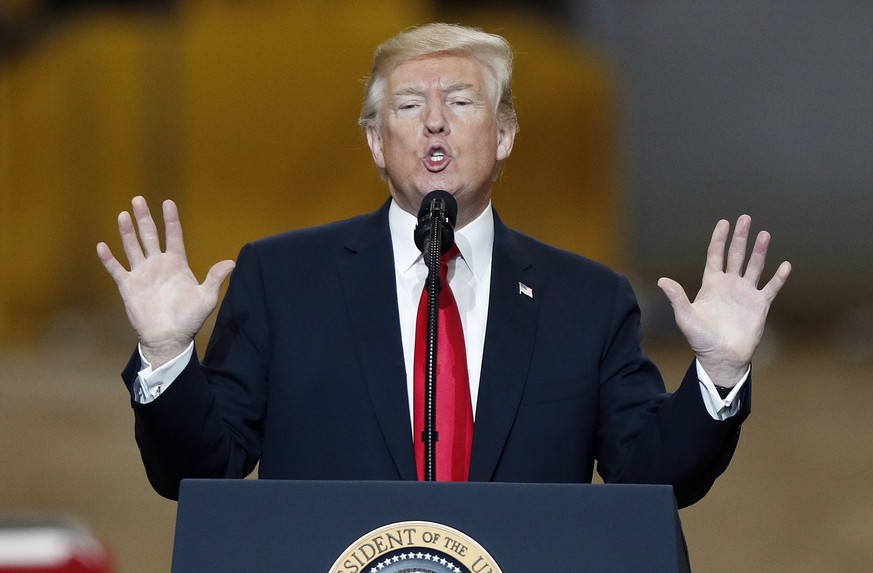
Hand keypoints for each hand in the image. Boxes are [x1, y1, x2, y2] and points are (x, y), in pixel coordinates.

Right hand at [96, 196, 234, 367]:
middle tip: (138, 199)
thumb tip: (232, 262)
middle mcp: (158, 264)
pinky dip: (109, 259)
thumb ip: (215, 279)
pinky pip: (117, 269)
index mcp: (177, 263)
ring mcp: (142, 273)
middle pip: (150, 235)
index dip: (171, 220)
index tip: (168, 203)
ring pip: (133, 247)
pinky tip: (102, 246)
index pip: (174, 236)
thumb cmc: (189, 319)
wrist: (169, 338)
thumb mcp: (206, 298)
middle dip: (144, 218)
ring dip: (127, 232)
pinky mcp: (128, 286)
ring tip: (123, 215)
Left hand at [657, 214, 790, 386]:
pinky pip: (771, 288)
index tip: (724, 222)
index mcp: (711, 284)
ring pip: (754, 267)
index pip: (715, 255)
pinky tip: (785, 265)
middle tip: (745, 218)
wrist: (721, 357)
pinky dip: (778, 277)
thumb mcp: (685, 316)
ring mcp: (745, 293)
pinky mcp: (760, 305)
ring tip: (764, 234)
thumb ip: (677, 297)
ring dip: (760, 251)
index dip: (719, 239)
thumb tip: (662, 280)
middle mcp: (729, 284)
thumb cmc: (700, 338)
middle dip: (740, 237)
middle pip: (736, 255)